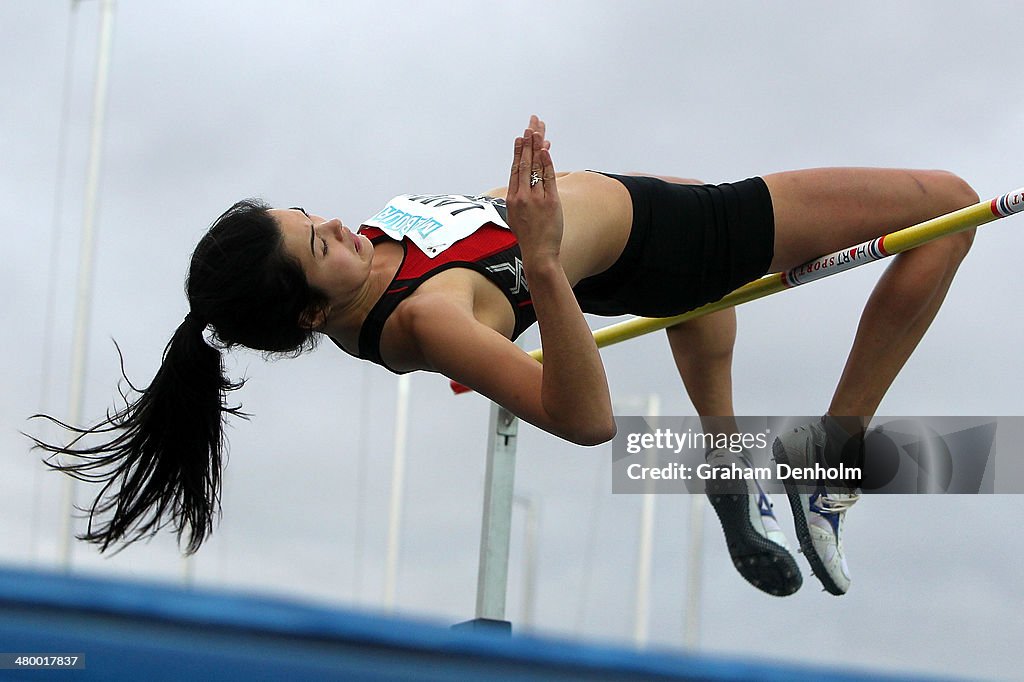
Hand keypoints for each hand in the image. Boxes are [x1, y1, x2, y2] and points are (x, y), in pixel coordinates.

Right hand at [506, 115, 561, 263]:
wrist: (538, 253)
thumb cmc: (528, 237)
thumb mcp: (515, 216)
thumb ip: (518, 198)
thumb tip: (521, 183)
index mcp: (512, 198)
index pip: (515, 169)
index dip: (518, 151)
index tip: (521, 137)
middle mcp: (522, 196)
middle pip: (524, 163)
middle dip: (527, 142)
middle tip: (530, 125)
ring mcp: (535, 199)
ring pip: (536, 167)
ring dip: (537, 146)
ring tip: (538, 130)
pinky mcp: (550, 202)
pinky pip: (548, 178)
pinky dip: (547, 162)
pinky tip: (546, 148)